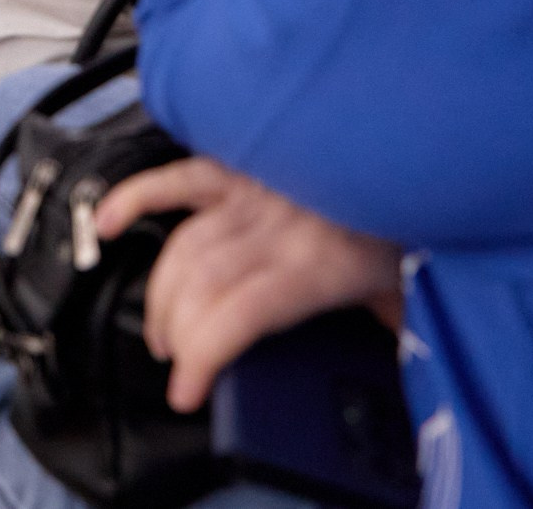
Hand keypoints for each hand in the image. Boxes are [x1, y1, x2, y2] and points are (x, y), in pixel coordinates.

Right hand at [97, 157, 402, 413]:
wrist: (425, 141)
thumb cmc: (424, 217)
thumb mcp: (413, 290)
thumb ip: (388, 327)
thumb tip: (389, 371)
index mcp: (320, 262)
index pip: (238, 314)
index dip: (202, 357)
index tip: (184, 392)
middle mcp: (279, 222)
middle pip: (200, 285)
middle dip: (176, 335)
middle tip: (180, 364)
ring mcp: (257, 189)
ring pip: (184, 247)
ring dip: (162, 297)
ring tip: (164, 332)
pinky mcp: (245, 161)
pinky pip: (181, 177)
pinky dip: (138, 197)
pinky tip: (107, 222)